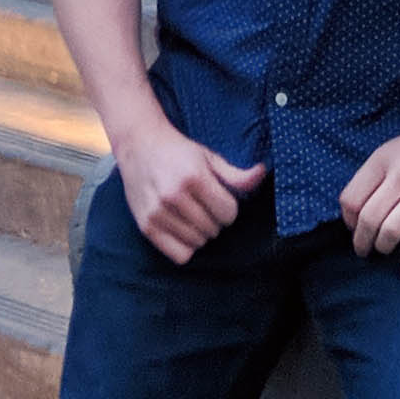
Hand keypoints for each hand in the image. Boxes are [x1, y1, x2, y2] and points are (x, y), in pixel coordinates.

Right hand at [115, 113, 266, 263]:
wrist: (138, 143)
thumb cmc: (178, 151)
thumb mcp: (208, 157)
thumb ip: (235, 174)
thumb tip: (261, 173)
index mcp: (193, 176)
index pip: (229, 213)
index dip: (228, 207)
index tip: (218, 198)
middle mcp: (173, 196)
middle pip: (214, 229)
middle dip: (214, 219)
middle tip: (202, 205)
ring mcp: (158, 213)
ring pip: (198, 242)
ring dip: (200, 233)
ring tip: (191, 214)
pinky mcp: (146, 226)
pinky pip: (179, 255)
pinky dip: (185, 246)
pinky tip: (181, 228)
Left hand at [339, 106, 399, 281]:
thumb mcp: (396, 150)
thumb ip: (377, 174)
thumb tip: (358, 208)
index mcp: (383, 160)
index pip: (351, 198)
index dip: (349, 221)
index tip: (354, 230)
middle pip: (368, 218)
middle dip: (362, 241)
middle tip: (363, 252)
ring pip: (391, 230)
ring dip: (383, 247)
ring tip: (384, 251)